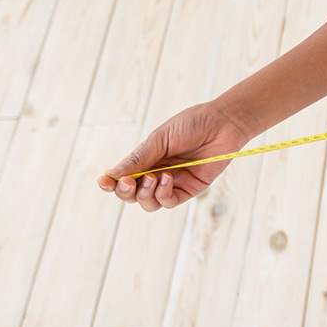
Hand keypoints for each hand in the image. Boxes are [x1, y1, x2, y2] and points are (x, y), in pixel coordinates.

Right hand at [96, 102, 253, 210]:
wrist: (223, 123)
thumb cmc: (191, 125)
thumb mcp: (160, 139)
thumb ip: (138, 159)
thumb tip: (110, 175)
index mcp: (145, 158)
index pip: (121, 176)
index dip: (110, 183)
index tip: (103, 182)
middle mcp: (156, 172)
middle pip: (131, 194)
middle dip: (125, 191)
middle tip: (127, 182)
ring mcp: (172, 183)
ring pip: (148, 203)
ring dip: (144, 194)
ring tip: (153, 177)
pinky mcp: (189, 189)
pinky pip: (169, 202)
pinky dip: (163, 195)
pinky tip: (166, 180)